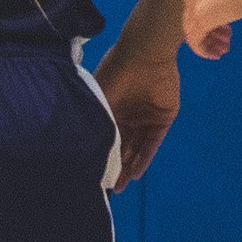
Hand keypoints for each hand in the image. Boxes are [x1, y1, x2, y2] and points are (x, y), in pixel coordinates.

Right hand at [93, 40, 179, 185]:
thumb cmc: (115, 73)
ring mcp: (145, 117)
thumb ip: (94, 119)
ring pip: (137, 147)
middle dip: (115, 165)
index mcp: (112, 107)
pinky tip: (136, 172)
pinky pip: (153, 143)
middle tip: (109, 186)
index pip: (107, 136)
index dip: (101, 153)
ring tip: (121, 185)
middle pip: (122, 145)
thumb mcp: (98, 97)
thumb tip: (78, 142)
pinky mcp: (163, 119)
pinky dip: (144, 158)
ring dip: (129, 166)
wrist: (144, 55)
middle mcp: (128, 114)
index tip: (93, 172)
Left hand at [181, 0, 241, 58]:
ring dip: (207, 40)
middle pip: (192, 10)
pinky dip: (202, 49)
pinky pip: (194, 39)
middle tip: (222, 37)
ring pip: (192, 26)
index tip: (222, 20)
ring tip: (220, 48)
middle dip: (209, 27)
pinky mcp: (201, 16)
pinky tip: (212, 54)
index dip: (210, 10)